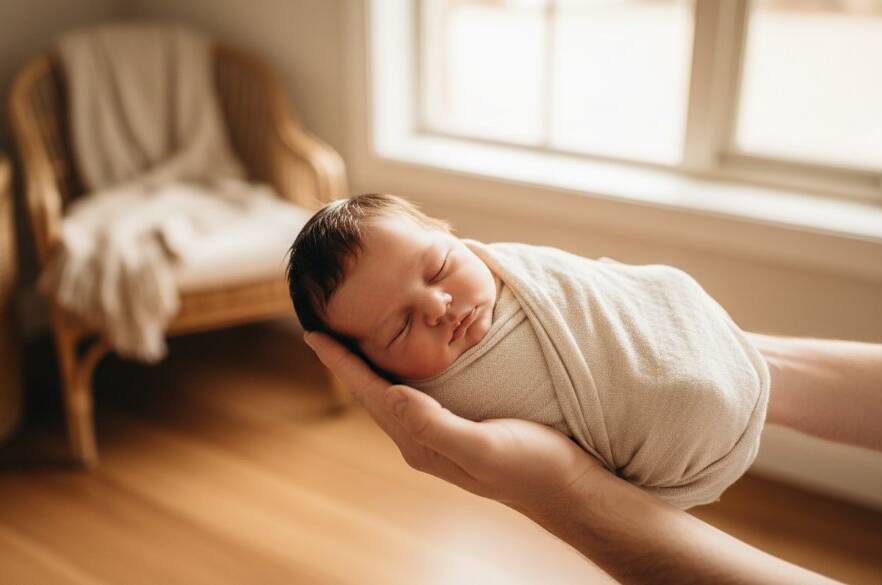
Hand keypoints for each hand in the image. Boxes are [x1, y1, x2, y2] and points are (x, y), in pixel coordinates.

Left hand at [303, 331, 598, 510]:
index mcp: (420, 442)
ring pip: (391, 391)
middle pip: (372, 392)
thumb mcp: (484, 447)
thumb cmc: (530, 466)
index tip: (314, 333)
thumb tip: (391, 395)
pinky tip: (404, 358)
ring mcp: (439, 433)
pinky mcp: (458, 425)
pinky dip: (399, 370)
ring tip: (351, 338)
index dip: (341, 363)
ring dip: (369, 365)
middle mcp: (422, 438)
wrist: (564, 487)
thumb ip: (436, 425)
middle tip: (324, 327)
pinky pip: (416, 392)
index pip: (371, 394)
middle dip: (346, 361)